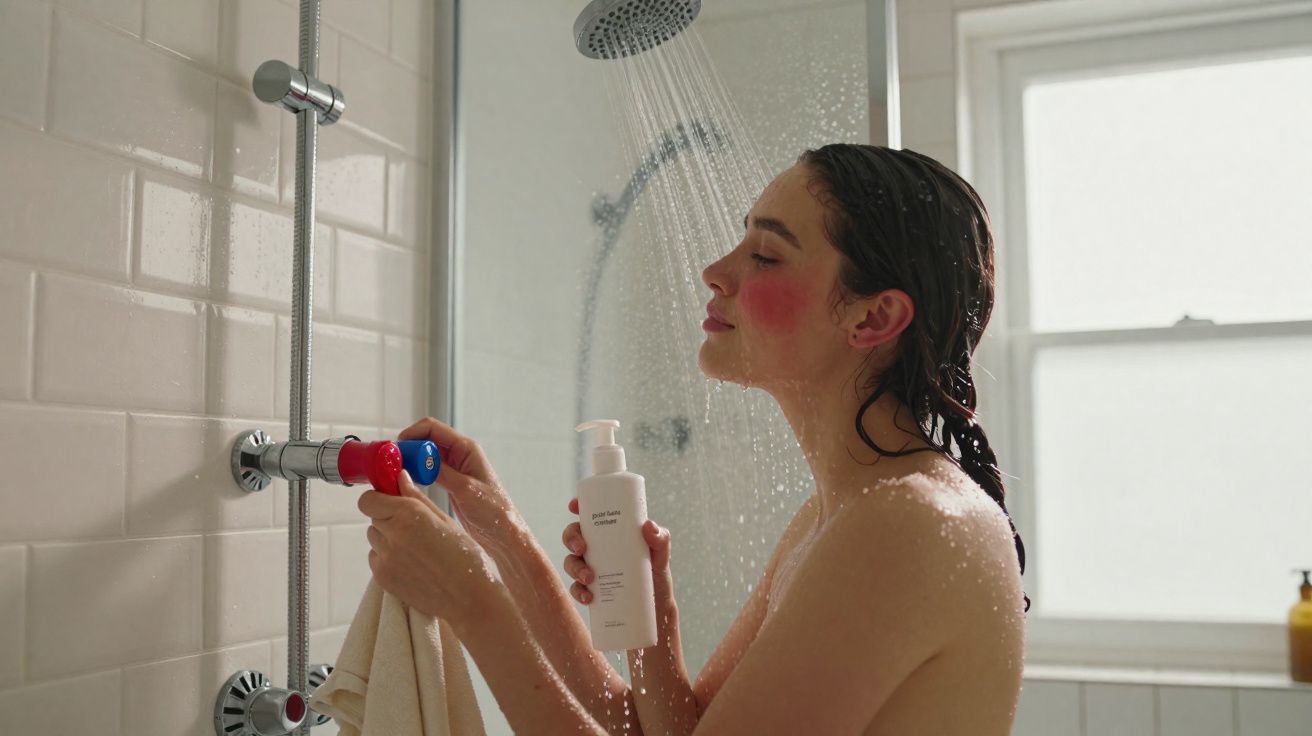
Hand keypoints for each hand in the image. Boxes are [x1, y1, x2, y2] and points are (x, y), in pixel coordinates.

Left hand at [359, 469, 501, 624]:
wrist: (468, 597)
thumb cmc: (464, 556)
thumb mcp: (445, 520)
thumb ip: (417, 498)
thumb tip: (400, 478)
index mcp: (410, 514)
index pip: (368, 500)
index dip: (379, 499)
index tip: (391, 502)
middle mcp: (393, 534)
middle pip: (374, 517)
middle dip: (388, 518)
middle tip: (413, 528)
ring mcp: (385, 558)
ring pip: (374, 538)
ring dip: (387, 538)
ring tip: (414, 548)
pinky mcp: (382, 577)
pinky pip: (375, 558)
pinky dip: (387, 557)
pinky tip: (411, 563)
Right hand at [398, 417, 524, 554]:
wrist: (504, 535)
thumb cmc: (494, 512)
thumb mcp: (466, 490)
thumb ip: (442, 473)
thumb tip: (417, 460)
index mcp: (467, 449)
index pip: (432, 428)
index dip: (411, 434)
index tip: (395, 449)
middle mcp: (460, 455)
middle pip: (425, 440)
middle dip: (407, 449)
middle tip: (390, 465)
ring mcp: (454, 469)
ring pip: (425, 457)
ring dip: (409, 462)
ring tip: (393, 475)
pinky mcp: (450, 483)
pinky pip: (427, 472)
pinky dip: (415, 474)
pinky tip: (406, 485)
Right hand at [563, 498, 674, 621]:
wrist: (655, 606)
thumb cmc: (655, 572)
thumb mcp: (660, 554)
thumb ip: (660, 539)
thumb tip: (648, 526)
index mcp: (611, 532)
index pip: (590, 515)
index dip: (578, 507)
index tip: (574, 506)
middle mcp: (597, 548)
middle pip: (573, 536)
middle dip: (571, 539)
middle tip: (581, 549)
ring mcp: (590, 568)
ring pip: (570, 562)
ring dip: (575, 568)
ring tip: (589, 578)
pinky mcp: (589, 589)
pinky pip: (575, 588)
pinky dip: (578, 592)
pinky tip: (588, 597)